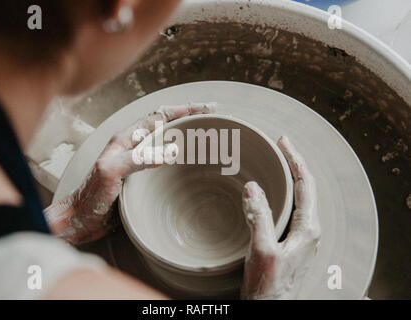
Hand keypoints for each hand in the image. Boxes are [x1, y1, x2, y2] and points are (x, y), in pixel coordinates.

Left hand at [45, 102, 216, 243]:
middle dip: (188, 117)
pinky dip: (179, 156)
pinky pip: (163, 160)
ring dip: (184, 135)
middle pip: (165, 125)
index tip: (204, 109)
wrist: (80, 218)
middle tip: (211, 117)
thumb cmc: (90, 196)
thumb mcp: (111, 172)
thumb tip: (170, 151)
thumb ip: (137, 158)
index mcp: (125, 139)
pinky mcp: (140, 176)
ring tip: (204, 135)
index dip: (182, 111)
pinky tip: (187, 161)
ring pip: (166, 141)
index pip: (159, 118)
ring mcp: (137, 161)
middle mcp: (133, 146)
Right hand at [241, 136, 319, 299]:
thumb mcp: (262, 250)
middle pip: (306, 187)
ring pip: (300, 197)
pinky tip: (272, 191)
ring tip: (278, 161)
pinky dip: (283, 192)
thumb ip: (259, 218)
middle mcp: (309, 230)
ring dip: (290, 177)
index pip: (305, 184)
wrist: (270, 308)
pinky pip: (291, 208)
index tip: (283, 142)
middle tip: (280, 145)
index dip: (295, 159)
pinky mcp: (292, 241)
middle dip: (294, 163)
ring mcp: (302, 236)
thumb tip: (252, 188)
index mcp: (308, 229)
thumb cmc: (269, 287)